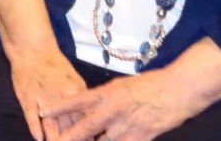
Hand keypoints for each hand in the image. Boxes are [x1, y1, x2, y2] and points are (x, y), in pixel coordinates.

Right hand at [6, 50, 89, 140]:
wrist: (33, 49)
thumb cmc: (55, 65)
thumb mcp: (74, 80)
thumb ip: (81, 99)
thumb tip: (89, 118)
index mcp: (76, 92)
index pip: (85, 119)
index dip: (89, 134)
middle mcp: (61, 96)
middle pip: (69, 126)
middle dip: (73, 139)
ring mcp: (43, 97)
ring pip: (51, 125)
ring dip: (55, 138)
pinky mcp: (27, 97)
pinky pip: (31, 116)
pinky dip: (36, 129)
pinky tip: (39, 138)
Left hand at [46, 69, 198, 140]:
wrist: (178, 90)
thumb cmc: (150, 84)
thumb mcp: (121, 85)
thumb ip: (105, 97)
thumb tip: (90, 106)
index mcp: (107, 93)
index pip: (76, 100)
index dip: (58, 107)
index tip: (42, 111)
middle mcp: (112, 110)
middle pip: (84, 129)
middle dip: (68, 138)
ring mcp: (126, 126)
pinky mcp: (140, 138)